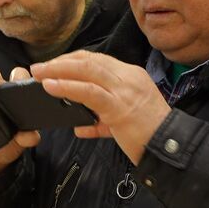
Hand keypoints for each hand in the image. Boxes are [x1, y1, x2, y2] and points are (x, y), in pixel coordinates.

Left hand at [30, 51, 171, 163]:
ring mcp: (125, 91)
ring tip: (39, 73)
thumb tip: (80, 127)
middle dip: (61, 62)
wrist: (169, 147)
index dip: (72, 60)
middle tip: (39, 67)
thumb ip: (102, 121)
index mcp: (131, 76)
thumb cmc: (149, 135)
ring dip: (59, 70)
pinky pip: (89, 93)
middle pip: (89, 60)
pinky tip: (51, 86)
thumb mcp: (124, 121)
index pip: (97, 60)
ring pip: (87, 71)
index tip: (53, 66)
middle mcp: (128, 77)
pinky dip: (67, 87)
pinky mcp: (120, 107)